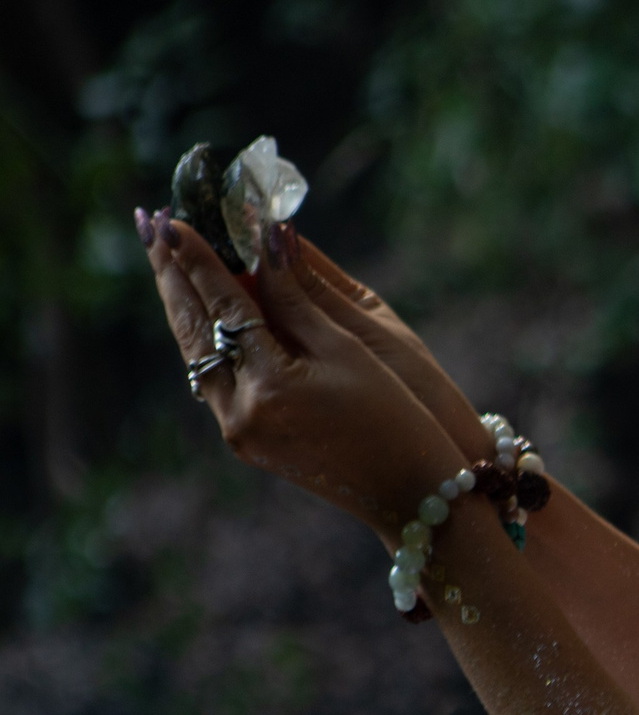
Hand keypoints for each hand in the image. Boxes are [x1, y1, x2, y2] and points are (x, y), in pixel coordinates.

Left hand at [142, 211, 465, 540]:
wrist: (409, 493)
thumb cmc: (396, 416)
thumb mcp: (350, 349)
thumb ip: (298, 296)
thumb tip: (267, 242)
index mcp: (269, 386)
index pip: (225, 306)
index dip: (199, 260)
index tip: (173, 221)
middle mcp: (239, 412)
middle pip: (193, 331)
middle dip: (173, 277)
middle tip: (153, 227)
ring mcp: (237, 431)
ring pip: (196, 356)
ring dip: (183, 306)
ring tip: (168, 261)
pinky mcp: (245, 439)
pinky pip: (213, 378)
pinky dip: (206, 339)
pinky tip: (202, 312)